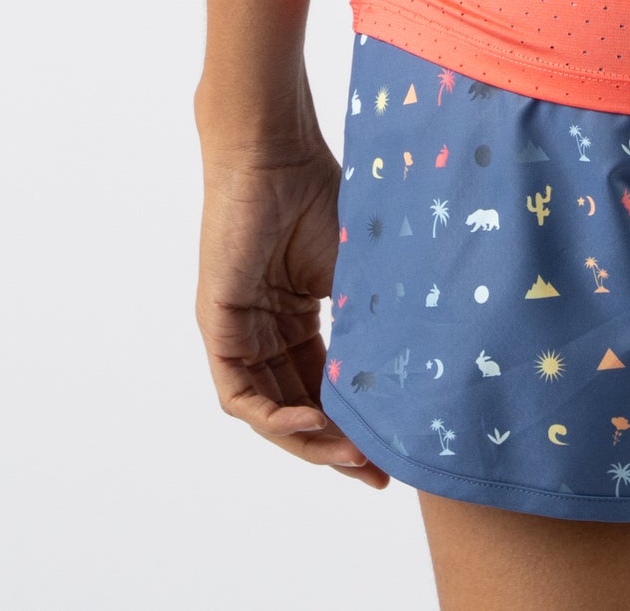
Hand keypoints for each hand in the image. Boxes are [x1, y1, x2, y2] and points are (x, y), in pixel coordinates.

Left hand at [197, 139, 389, 488]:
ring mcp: (239, 334)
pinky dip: (272, 417)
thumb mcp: (353, 275)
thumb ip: (366, 323)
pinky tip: (310, 422)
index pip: (323, 388)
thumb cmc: (319, 197)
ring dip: (308, 440)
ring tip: (351, 455)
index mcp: (296, 319)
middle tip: (375, 473)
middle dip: (335, 448)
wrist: (279, 156)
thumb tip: (411, 375)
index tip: (392, 453)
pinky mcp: (218, 327)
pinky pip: (239, 394)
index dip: (353, 425)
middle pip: (297, 410)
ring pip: (269, 412)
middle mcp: (264, 334)